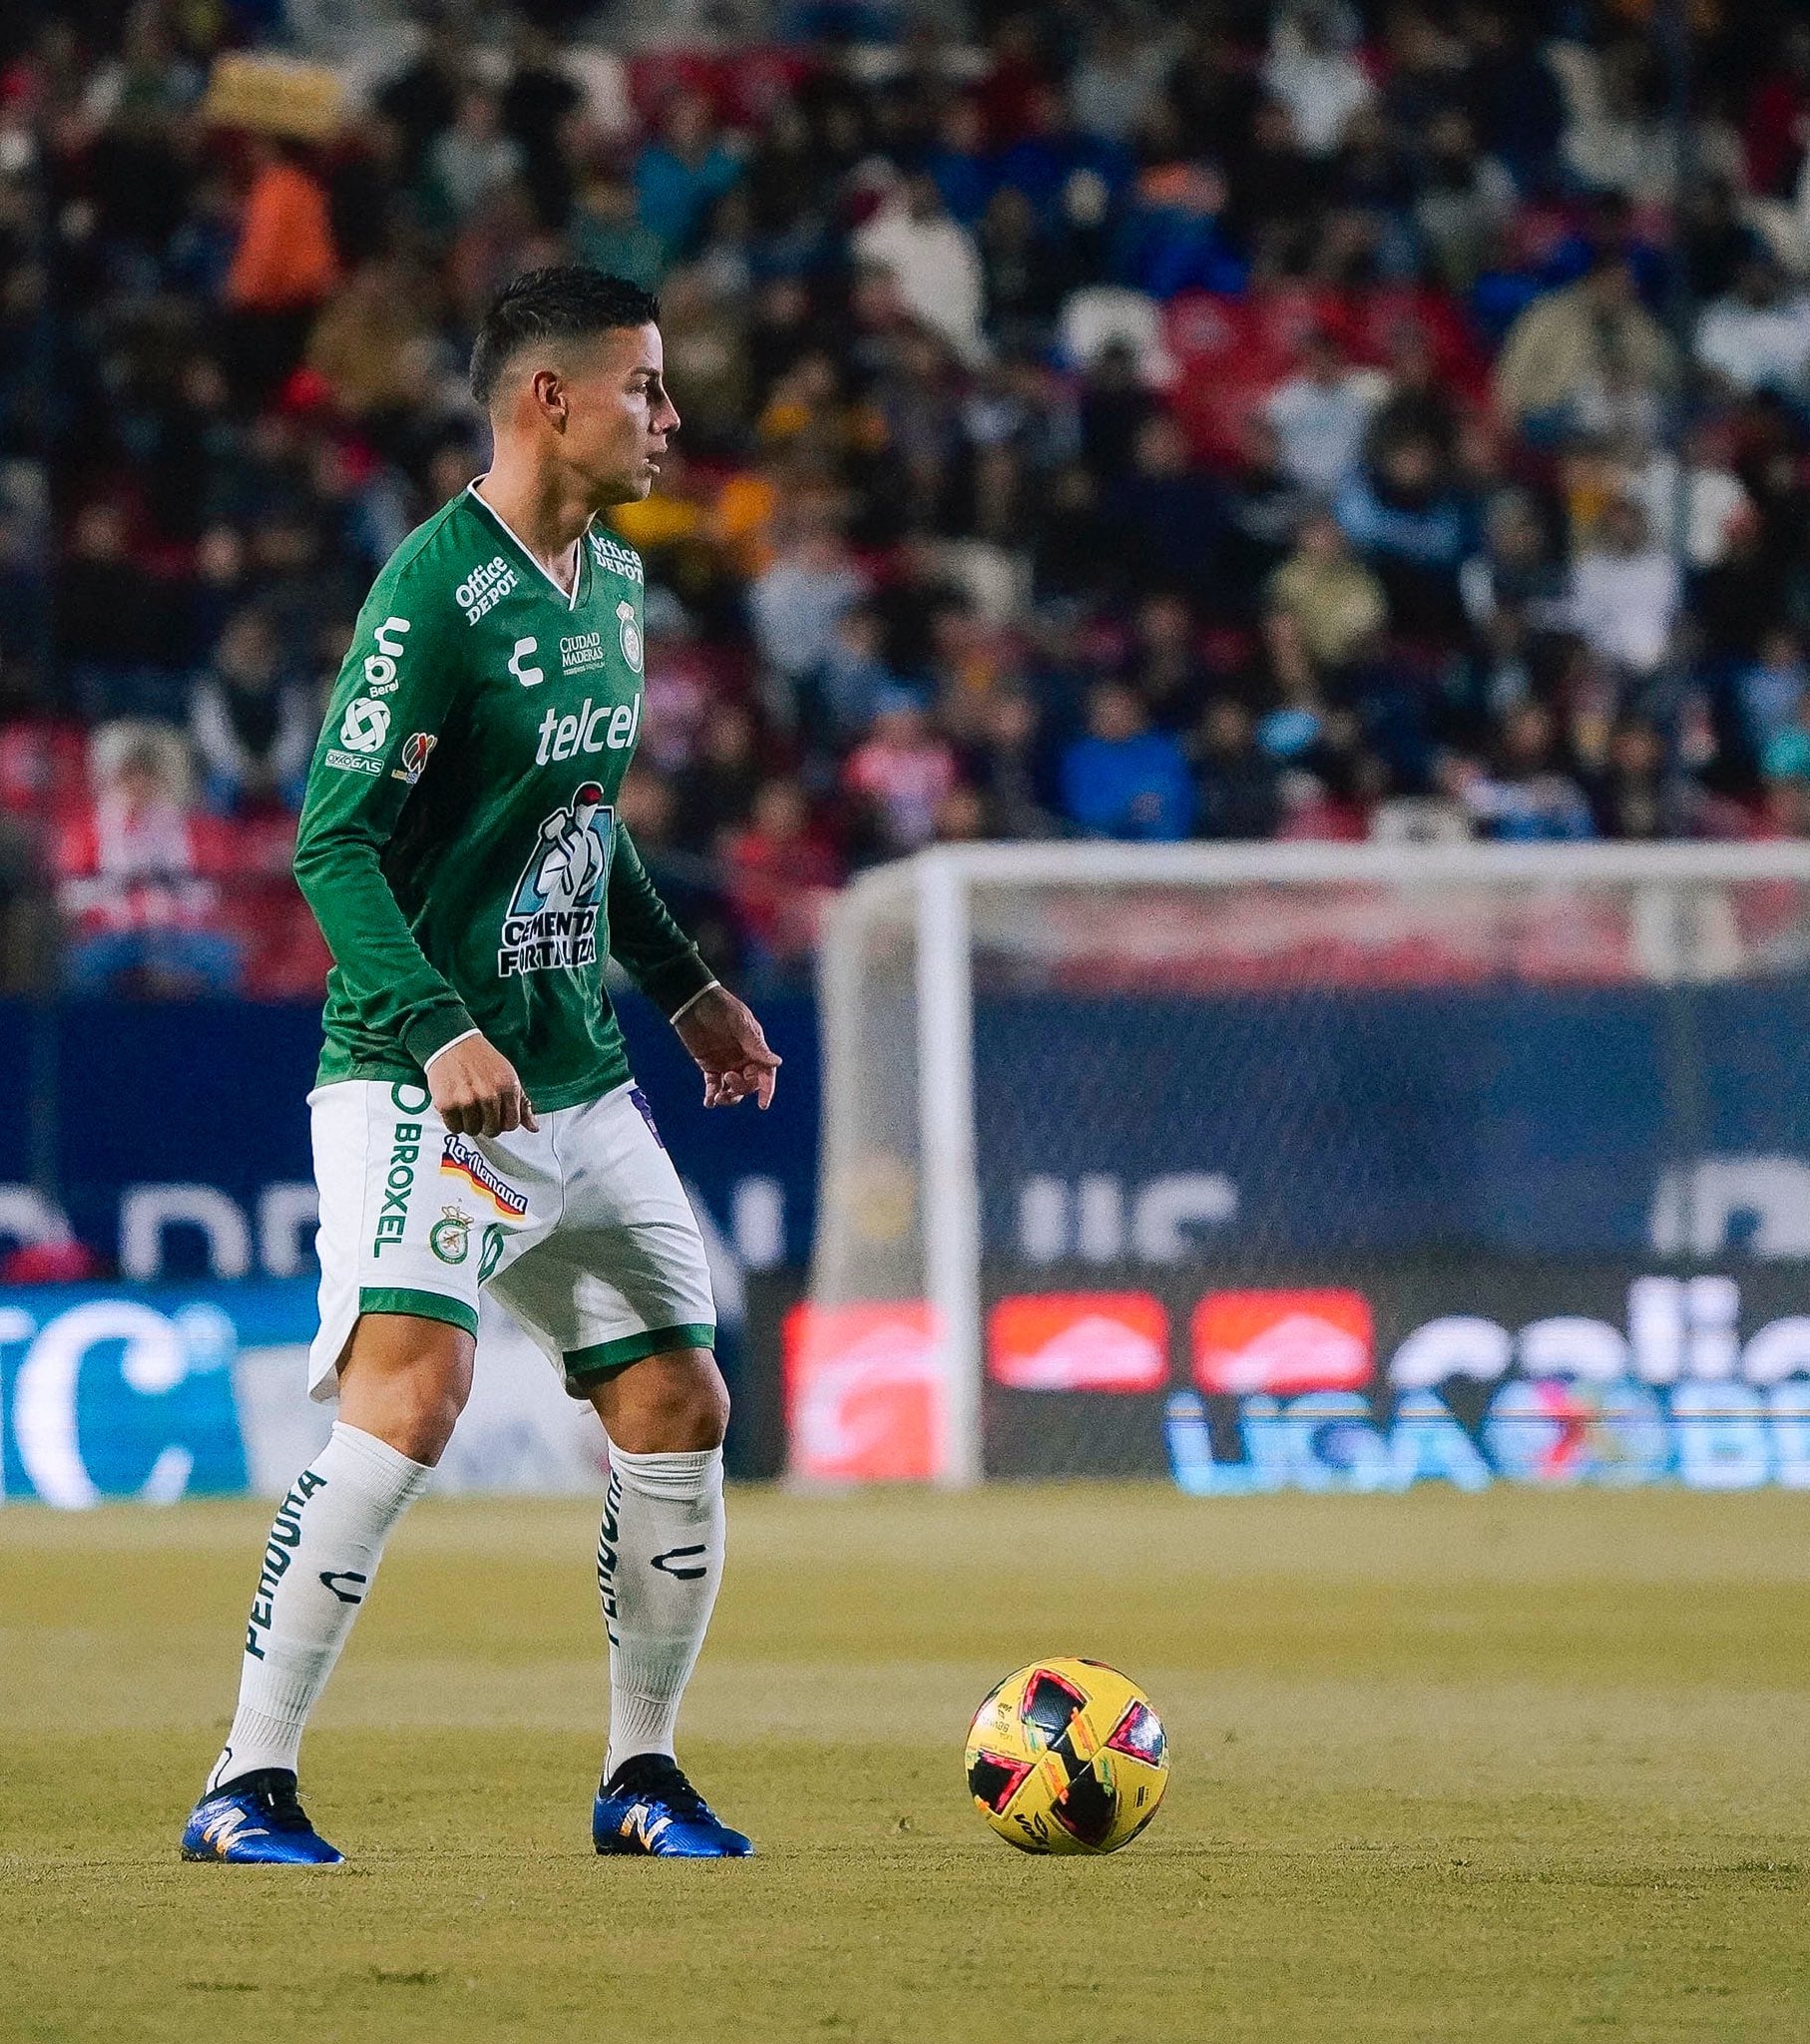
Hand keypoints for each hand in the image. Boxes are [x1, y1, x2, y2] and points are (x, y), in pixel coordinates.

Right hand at [426, 1033, 537, 1137]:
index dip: (503, 1122)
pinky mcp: (447, 1104)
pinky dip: (453, 1121)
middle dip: (486, 1123)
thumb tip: (533, 1128)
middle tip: (479, 1109)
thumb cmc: (481, 1060)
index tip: (497, 1115)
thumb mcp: (508, 1076)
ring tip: (466, 1105)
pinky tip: (455, 1106)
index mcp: (508, 1088)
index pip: (512, 1124)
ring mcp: (467, 1100)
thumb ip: (522, 1103)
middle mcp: (489, 1095)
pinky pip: (454, 1128)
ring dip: (469, 1122)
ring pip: (473, 1130)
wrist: (452, 1043)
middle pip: (492, 1130)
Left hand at [675, 985, 780, 1109]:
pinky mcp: (709, 1065)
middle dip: (741, 1088)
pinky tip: (709, 1102)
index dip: (766, 1089)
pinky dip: (712, 1095)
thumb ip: (756, 1046)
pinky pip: (713, 1085)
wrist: (692, 1002)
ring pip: (732, 1088)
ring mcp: (726, 1063)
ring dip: (728, 1097)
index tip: (763, 1104)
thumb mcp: (739, 1024)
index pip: (765, 1072)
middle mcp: (743, 1058)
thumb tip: (777, 1063)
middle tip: (729, 1077)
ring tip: (717, 1097)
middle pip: (749, 1084)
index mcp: (755, 1048)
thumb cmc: (720, 1007)